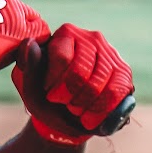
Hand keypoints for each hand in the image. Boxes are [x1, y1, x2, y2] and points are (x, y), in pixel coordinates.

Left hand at [13, 25, 134, 145]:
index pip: (62, 58)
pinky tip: (89, 118)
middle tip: (64, 104)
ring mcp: (111, 54)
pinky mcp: (123, 73)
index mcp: (66, 34)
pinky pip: (115, 94)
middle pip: (81, 73)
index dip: (54, 83)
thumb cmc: (44, 95)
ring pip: (98, 85)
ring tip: (75, 110)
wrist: (64, 114)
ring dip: (82, 106)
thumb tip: (30, 44)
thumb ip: (28, 65)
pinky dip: (99, 112)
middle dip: (69, 97)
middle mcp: (92, 38)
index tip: (49, 94)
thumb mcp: (29, 83)